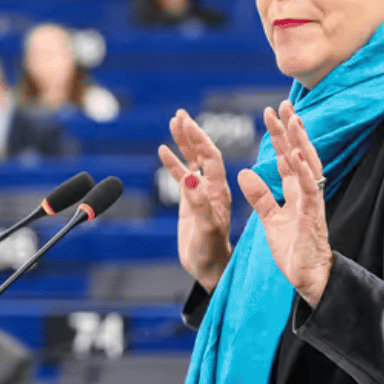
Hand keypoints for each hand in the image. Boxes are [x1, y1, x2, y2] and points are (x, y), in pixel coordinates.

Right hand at [159, 110, 231, 292]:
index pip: (211, 158)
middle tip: (180, 115)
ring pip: (193, 161)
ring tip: (175, 122)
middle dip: (193, 133)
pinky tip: (163, 150)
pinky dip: (174, 162)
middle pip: (203, 153)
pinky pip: (182, 175)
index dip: (199, 140)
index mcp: (220, 192)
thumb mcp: (206, 229)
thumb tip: (190, 177)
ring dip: (185, 142)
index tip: (187, 123)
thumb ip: (198, 204)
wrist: (209, 269)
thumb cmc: (211, 253)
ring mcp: (201, 193)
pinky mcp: (191, 201)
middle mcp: (212, 188)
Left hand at [237, 102, 331, 306]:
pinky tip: (297, 155)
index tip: (270, 113)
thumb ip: (260, 196)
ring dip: (300, 143)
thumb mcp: (270, 220)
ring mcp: (312, 202)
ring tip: (292, 121)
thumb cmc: (293, 250)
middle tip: (283, 104)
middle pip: (298, 154)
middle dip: (290, 130)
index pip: (286, 157)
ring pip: (308, 165)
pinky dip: (304, 171)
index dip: (278, 136)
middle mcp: (306, 192)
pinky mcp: (313, 216)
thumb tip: (245, 173)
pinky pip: (310, 190)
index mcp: (295, 192)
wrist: (308, 277)